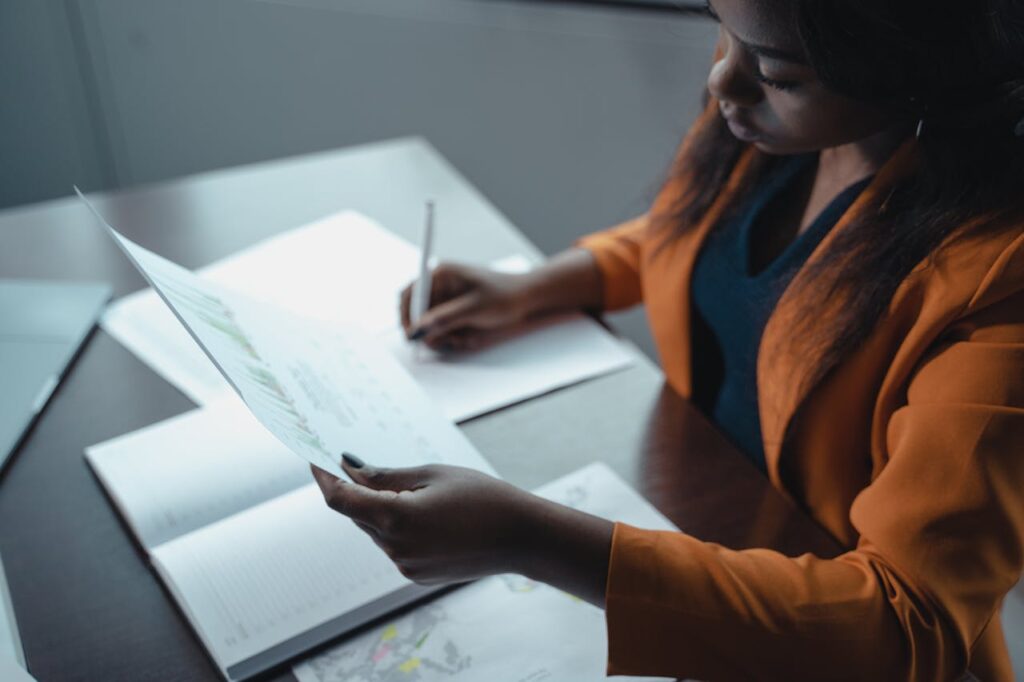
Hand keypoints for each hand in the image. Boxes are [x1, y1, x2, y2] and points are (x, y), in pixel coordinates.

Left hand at [311, 453, 614, 606]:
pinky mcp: (417, 576)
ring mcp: (406, 566)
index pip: (340, 499)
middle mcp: (394, 547)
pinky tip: (424, 512)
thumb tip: (351, 469)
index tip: (315, 457)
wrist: (521, 537)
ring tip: (410, 488)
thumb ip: (387, 475)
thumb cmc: (483, 497)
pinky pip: (394, 546)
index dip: (323, 477)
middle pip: (357, 515)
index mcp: (396, 518)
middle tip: (357, 462)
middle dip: (354, 490)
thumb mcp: (433, 474)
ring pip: (375, 531)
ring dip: (379, 509)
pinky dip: (396, 527)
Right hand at [400, 263, 534, 351]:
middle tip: (442, 341)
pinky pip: (441, 329)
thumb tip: (418, 329)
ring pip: (428, 325)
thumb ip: (444, 319)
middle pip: (416, 312)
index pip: (409, 294)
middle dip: (428, 330)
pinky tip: (465, 336)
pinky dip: (450, 337)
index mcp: (440, 274)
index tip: (412, 335)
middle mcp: (439, 285)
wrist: (525, 298)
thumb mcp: (473, 308)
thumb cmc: (504, 295)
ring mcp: (445, 299)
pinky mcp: (452, 311)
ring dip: (441, 336)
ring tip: (462, 337)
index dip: (407, 316)